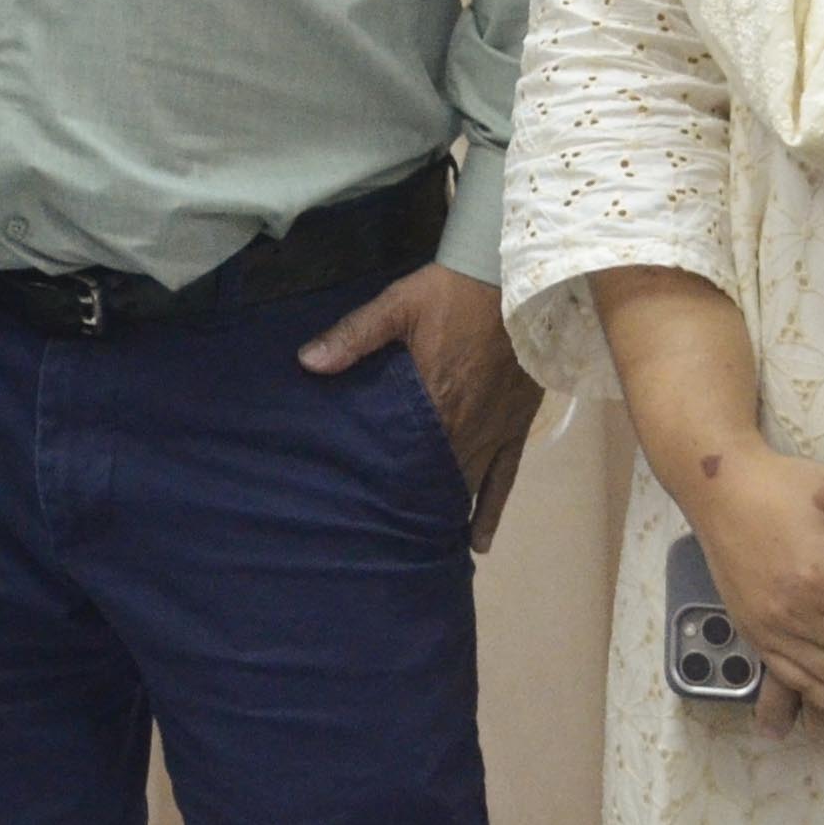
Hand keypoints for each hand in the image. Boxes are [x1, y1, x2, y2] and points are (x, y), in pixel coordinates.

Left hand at [299, 262, 543, 545]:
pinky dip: (491, 512)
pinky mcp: (516, 429)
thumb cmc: (453, 293)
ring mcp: (493, 432)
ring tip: (418, 545)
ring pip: (465, 486)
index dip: (383, 485)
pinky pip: (506, 480)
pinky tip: (477, 542)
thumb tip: (306, 362)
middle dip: (409, 504)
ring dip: (442, 512)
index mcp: (432, 400)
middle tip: (383, 534)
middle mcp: (463, 427)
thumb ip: (353, 335)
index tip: (361, 509)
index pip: (401, 457)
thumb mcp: (397, 305)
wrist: (517, 279)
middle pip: (431, 478)